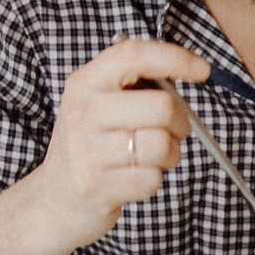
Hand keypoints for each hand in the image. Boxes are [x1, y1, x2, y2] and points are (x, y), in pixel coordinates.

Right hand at [13, 38, 207, 254]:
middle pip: (160, 106)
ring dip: (171, 155)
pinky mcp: (95, 186)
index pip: (133, 55)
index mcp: (84, 83)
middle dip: (181, 122)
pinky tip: (136, 177)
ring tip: (156, 158)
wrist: (52, 200)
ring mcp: (85, 150)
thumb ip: (134, 85)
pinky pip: (151, 178)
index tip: (202, 70)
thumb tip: (184, 69)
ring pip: (161, 145)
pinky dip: (154, 180)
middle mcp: (82, 112)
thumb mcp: (99, 105)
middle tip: (174, 131)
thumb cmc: (90, 148)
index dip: (174, 57)